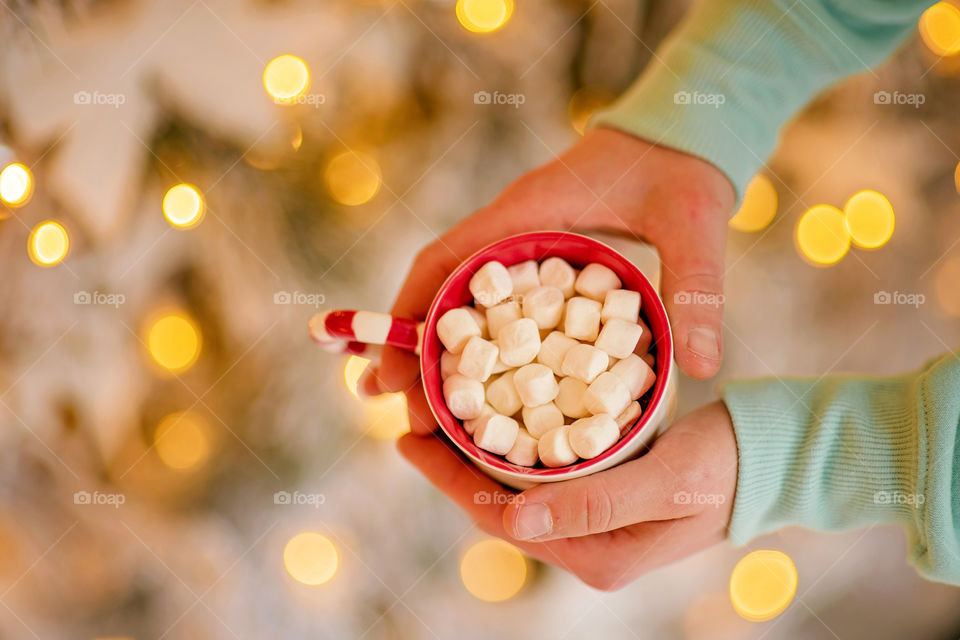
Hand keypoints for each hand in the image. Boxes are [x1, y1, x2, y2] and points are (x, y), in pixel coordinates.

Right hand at [365, 127, 734, 432]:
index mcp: (527, 211)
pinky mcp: (536, 252)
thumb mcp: (693, 224)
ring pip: (456, 290)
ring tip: (406, 397)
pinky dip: (468, 332)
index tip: (393, 367)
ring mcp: (519, 238)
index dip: (412, 311)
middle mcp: (510, 225)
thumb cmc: (683, 167)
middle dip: (407, 339)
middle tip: (384, 398)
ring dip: (428, 339)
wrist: (683, 132)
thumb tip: (694, 369)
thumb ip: (694, 289)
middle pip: (438, 283)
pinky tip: (467, 373)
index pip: (447, 258)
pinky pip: (488, 294)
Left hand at [397, 401, 737, 589]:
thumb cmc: (724, 467)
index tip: (413, 439)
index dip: (450, 481)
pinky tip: (496, 417)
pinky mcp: (604, 493)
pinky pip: (543, 473)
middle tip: (416, 418)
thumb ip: (594, 504)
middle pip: (500, 508)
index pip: (501, 522)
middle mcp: (588, 546)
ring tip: (442, 414)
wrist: (769, 457)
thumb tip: (516, 523)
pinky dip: (514, 445)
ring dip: (479, 454)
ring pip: (517, 490)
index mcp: (596, 557)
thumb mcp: (664, 482)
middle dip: (454, 466)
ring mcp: (595, 521)